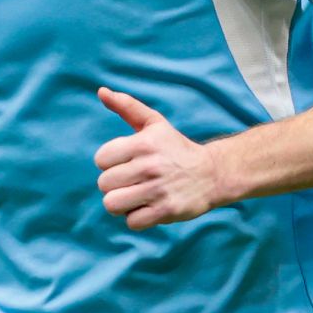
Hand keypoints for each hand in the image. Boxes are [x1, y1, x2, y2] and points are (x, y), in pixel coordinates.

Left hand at [93, 87, 221, 230]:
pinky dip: (137, 217)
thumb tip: (101, 91)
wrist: (212, 173)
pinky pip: (132, 222)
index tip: (125, 162)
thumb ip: (127, 106)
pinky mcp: (166, 211)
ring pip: (112, 204)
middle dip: (114, 184)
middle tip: (131, 181)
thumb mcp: (154, 123)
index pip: (101, 159)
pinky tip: (148, 207)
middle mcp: (150, 165)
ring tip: (135, 195)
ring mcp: (158, 190)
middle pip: (104, 184)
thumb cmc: (176, 147)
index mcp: (143, 143)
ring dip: (121, 203)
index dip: (109, 163)